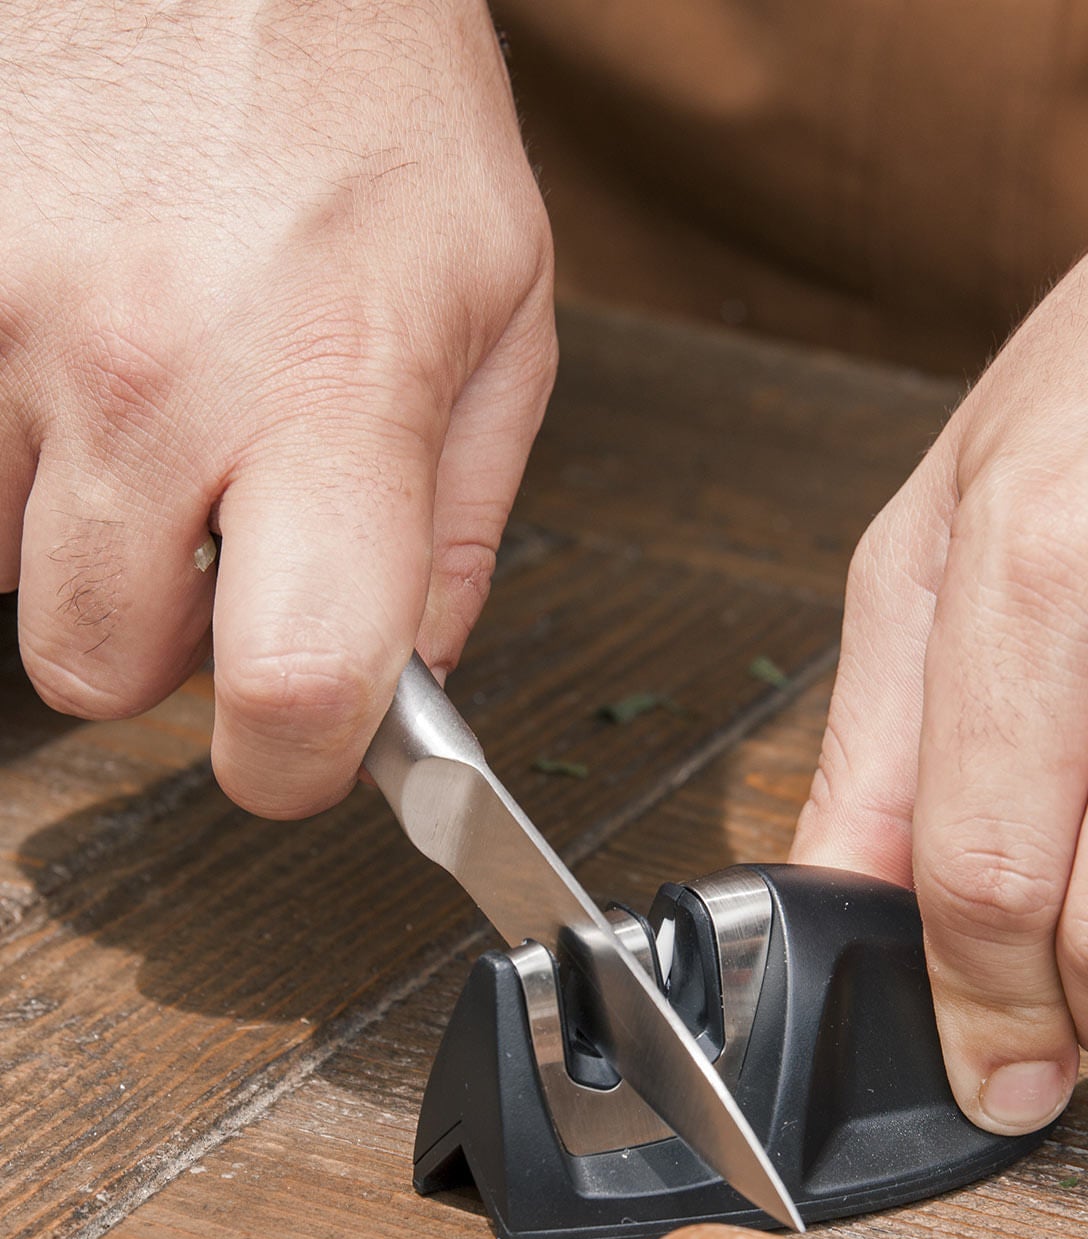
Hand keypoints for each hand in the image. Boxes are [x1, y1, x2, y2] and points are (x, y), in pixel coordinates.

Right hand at [0, 0, 554, 815]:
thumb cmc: (372, 93)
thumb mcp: (504, 308)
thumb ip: (464, 518)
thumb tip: (417, 664)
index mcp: (335, 388)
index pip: (290, 681)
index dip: (295, 762)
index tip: (304, 752)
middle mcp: (147, 369)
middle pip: (99, 668)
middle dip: (170, 641)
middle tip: (227, 534)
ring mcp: (2, 323)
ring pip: (10, 570)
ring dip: (91, 534)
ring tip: (164, 401)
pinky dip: (14, 451)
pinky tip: (84, 357)